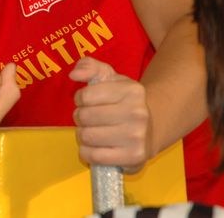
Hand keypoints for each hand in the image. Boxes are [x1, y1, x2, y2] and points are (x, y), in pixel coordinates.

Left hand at [70, 57, 150, 172]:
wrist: (149, 130)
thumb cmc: (122, 102)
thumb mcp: (110, 78)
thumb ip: (90, 66)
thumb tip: (74, 74)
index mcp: (132, 91)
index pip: (85, 96)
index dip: (80, 99)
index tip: (88, 101)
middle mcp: (137, 113)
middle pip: (84, 117)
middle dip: (80, 117)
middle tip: (89, 119)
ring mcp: (136, 137)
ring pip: (86, 136)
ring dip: (83, 135)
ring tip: (93, 132)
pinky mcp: (133, 157)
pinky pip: (94, 156)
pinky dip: (88, 153)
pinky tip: (95, 147)